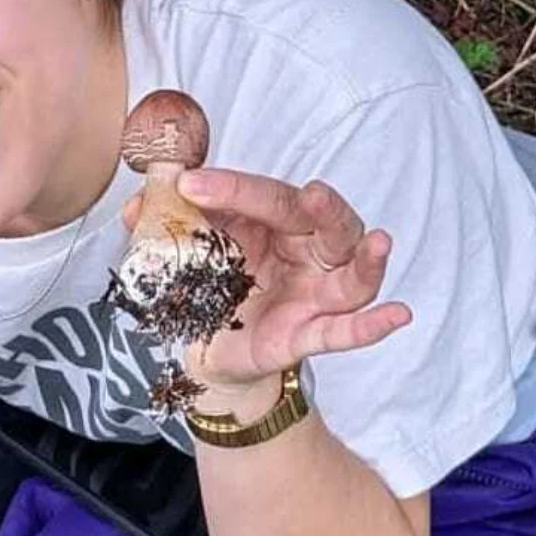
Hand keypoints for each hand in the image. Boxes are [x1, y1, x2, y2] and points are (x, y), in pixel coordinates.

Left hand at [123, 169, 409, 392]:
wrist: (207, 352)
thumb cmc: (212, 286)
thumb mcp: (186, 252)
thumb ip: (165, 226)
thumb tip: (136, 205)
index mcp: (277, 223)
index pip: (267, 197)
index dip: (232, 188)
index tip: (189, 183)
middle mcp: (308, 252)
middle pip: (325, 224)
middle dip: (322, 208)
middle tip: (312, 194)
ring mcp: (317, 295)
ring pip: (354, 275)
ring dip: (369, 260)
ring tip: (381, 243)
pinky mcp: (313, 335)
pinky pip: (348, 331)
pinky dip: (373, 326)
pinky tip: (399, 315)